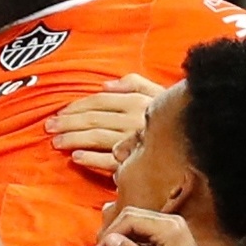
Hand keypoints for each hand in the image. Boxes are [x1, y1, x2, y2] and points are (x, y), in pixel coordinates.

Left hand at [48, 74, 163, 177]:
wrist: (197, 138)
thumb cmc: (173, 116)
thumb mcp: (157, 92)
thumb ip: (134, 84)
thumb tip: (106, 85)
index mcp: (137, 101)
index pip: (99, 101)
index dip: (76, 106)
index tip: (59, 113)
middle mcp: (133, 118)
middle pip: (93, 118)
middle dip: (68, 122)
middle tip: (48, 128)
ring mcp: (134, 140)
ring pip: (97, 137)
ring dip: (73, 139)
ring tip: (56, 142)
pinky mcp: (136, 162)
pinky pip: (110, 160)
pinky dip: (91, 158)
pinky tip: (76, 158)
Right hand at [99, 207, 206, 245]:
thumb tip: (109, 241)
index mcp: (168, 228)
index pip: (130, 219)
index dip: (111, 233)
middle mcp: (170, 221)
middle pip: (132, 217)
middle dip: (114, 234)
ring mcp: (171, 227)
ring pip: (136, 225)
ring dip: (122, 241)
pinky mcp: (170, 236)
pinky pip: (145, 234)